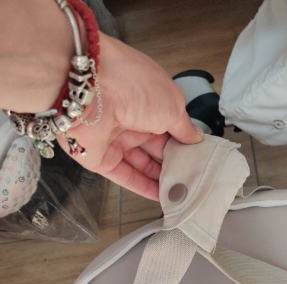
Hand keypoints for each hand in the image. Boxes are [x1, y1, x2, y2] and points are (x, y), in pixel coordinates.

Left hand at [63, 34, 202, 199]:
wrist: (87, 90)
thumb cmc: (131, 84)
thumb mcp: (172, 105)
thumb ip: (184, 127)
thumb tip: (195, 138)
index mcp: (149, 99)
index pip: (171, 126)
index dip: (185, 143)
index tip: (199, 159)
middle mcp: (131, 118)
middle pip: (157, 148)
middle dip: (175, 164)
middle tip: (194, 179)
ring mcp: (115, 139)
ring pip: (142, 164)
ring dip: (162, 179)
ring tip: (183, 192)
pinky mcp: (100, 159)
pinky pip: (125, 176)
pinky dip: (144, 188)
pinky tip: (162, 197)